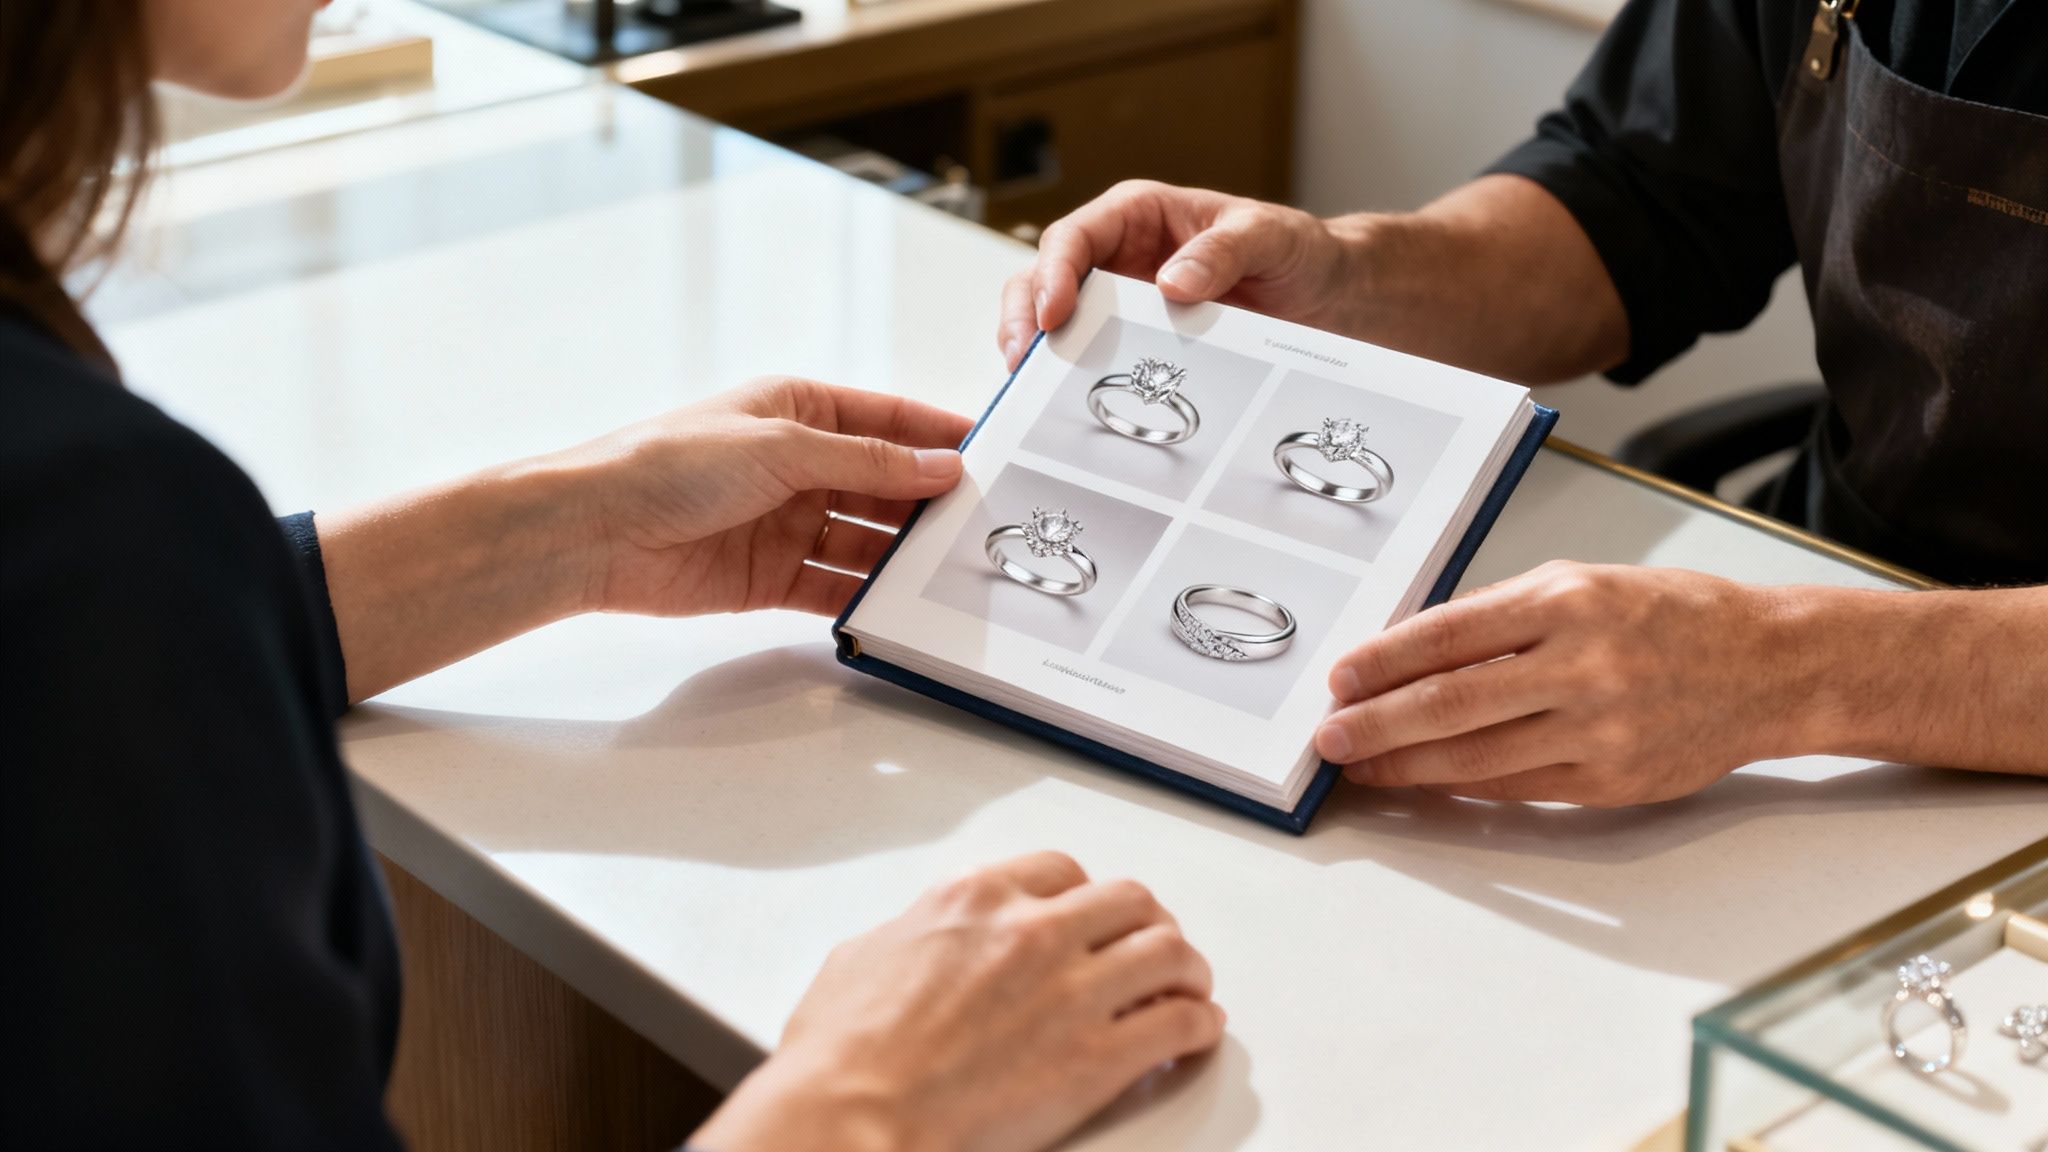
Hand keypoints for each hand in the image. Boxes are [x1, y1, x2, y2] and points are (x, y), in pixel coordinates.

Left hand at [556, 376, 972, 618]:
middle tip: (990, 524)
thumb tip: (942, 465)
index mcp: (800, 411)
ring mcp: (788, 523)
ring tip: (958, 572)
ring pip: (866, 540)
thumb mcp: (783, 447)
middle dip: (932, 504)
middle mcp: (799, 465)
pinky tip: (904, 610)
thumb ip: (868, 462)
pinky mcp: (772, 577)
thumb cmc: (674, 463)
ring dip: (905, 556)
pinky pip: (834, 587)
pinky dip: (867, 599)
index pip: (889, 419)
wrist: (596, 530)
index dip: (940, 434)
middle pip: (885, 485)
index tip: (997, 454)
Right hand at [691, 852, 1225, 1151]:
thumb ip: (917, 934)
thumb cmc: (841, 1056)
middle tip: (1153, 942)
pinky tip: (1197, 1031)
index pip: (1061, 871)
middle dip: (1147, 921)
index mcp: (976, 900)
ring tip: (1189, 984)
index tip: (1094, 914)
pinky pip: (1179, 1024)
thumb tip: (926, 943)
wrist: (853, 1118)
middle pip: (1129, 901)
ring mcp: (1071, 991)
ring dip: (1185, 968)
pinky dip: (1198, 1024)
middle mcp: (1033, 931)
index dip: (1086, 895)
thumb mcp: (864, 956)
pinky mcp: (1097, 1058)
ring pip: (1168, 953)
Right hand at [997, 180, 1354, 368]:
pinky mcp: (1134, 347)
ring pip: (1053, 324)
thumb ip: (1223, 252)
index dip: (1053, 273)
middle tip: (1024, 359)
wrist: (1330, 298)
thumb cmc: (1298, 252)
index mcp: (1138, 216)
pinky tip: (1067, 404)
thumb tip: (1171, 282)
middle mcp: (1118, 258)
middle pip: (1044, 280)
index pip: (1075, 237)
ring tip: (1033, 387)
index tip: (1053, 313)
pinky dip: (1070, 380)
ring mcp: (1121, 306)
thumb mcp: (1270, 238)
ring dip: (1038, 354)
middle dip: (1024, 318)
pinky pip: (1090, 361)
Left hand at [1315, 562, 1805, 806]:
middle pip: (1451, 702)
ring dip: (1407, 766)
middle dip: (1378, 723)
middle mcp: (1581, 663)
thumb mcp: (1583, 583)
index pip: (1447, 634)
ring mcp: (1599, 727)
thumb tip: (1408, 647)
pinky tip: (1425, 781)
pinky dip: (1461, 785)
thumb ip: (1498, 614)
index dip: (1383, 661)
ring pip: (1476, 755)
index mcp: (1565, 601)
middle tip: (1330, 738)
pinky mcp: (1612, 778)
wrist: (1770, 666)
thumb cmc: (1669, 617)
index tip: (1339, 680)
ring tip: (1363, 766)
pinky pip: (1515, 786)